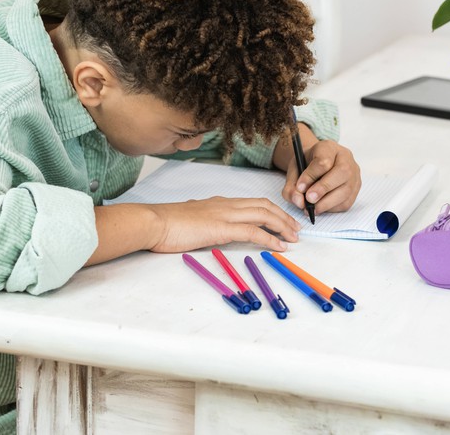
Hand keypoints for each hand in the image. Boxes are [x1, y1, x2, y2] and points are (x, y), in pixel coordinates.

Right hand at [146, 197, 300, 252]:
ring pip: (264, 215)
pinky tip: (280, 246)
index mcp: (219, 202)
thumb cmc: (166, 224)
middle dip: (283, 217)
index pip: (253, 203)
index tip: (283, 221)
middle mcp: (226, 204)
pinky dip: (270, 238)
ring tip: (294, 238)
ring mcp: (225, 214)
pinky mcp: (222, 228)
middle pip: (264, 206)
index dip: (272, 211)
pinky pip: (254, 232)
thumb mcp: (191, 220)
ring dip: (282, 226)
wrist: (154, 222)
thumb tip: (207, 227)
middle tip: (296, 229)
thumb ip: (203, 221)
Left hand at [282, 139, 360, 215]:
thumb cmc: (306, 165)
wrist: (318, 163)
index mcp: (328, 147)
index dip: (311, 176)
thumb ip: (291, 186)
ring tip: (312, 208)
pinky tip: (321, 206)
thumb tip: (299, 202)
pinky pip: (347, 201)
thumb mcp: (294, 170)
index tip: (300, 187)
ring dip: (327, 203)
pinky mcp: (356, 187)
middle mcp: (345, 158)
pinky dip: (333, 208)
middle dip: (323, 188)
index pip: (324, 160)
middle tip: (309, 199)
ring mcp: (354, 173)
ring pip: (346, 190)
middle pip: (342, 172)